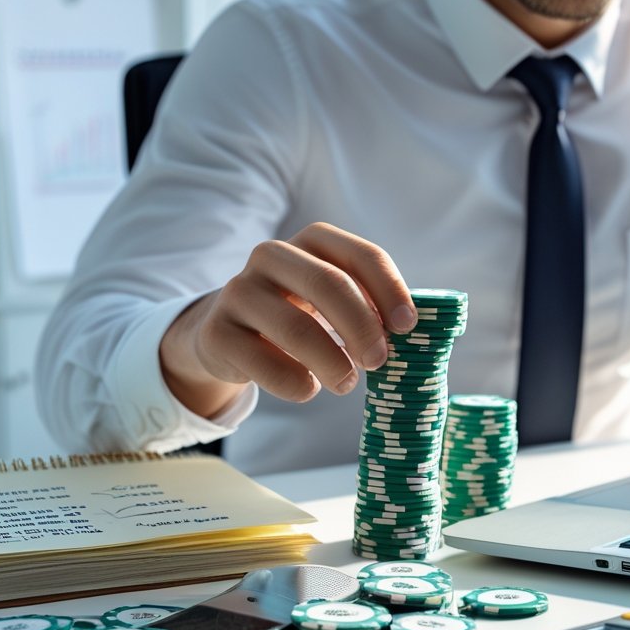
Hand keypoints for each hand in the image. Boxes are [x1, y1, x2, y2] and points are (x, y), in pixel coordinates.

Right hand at [160, 222, 416, 416]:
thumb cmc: (299, 314)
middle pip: (328, 285)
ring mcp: (239, 291)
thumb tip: (411, 332)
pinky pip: (262, 362)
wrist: (229, 335)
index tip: (409, 327)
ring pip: (296, 328)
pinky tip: (308, 389)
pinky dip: (295, 382)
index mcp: (311, 241)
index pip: (360, 255)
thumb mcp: (332, 300)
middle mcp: (271, 255)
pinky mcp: (218, 332)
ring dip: (332, 362)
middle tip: (380, 362)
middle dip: (362, 327)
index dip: (390, 290)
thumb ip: (369, 306)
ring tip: (347, 383)